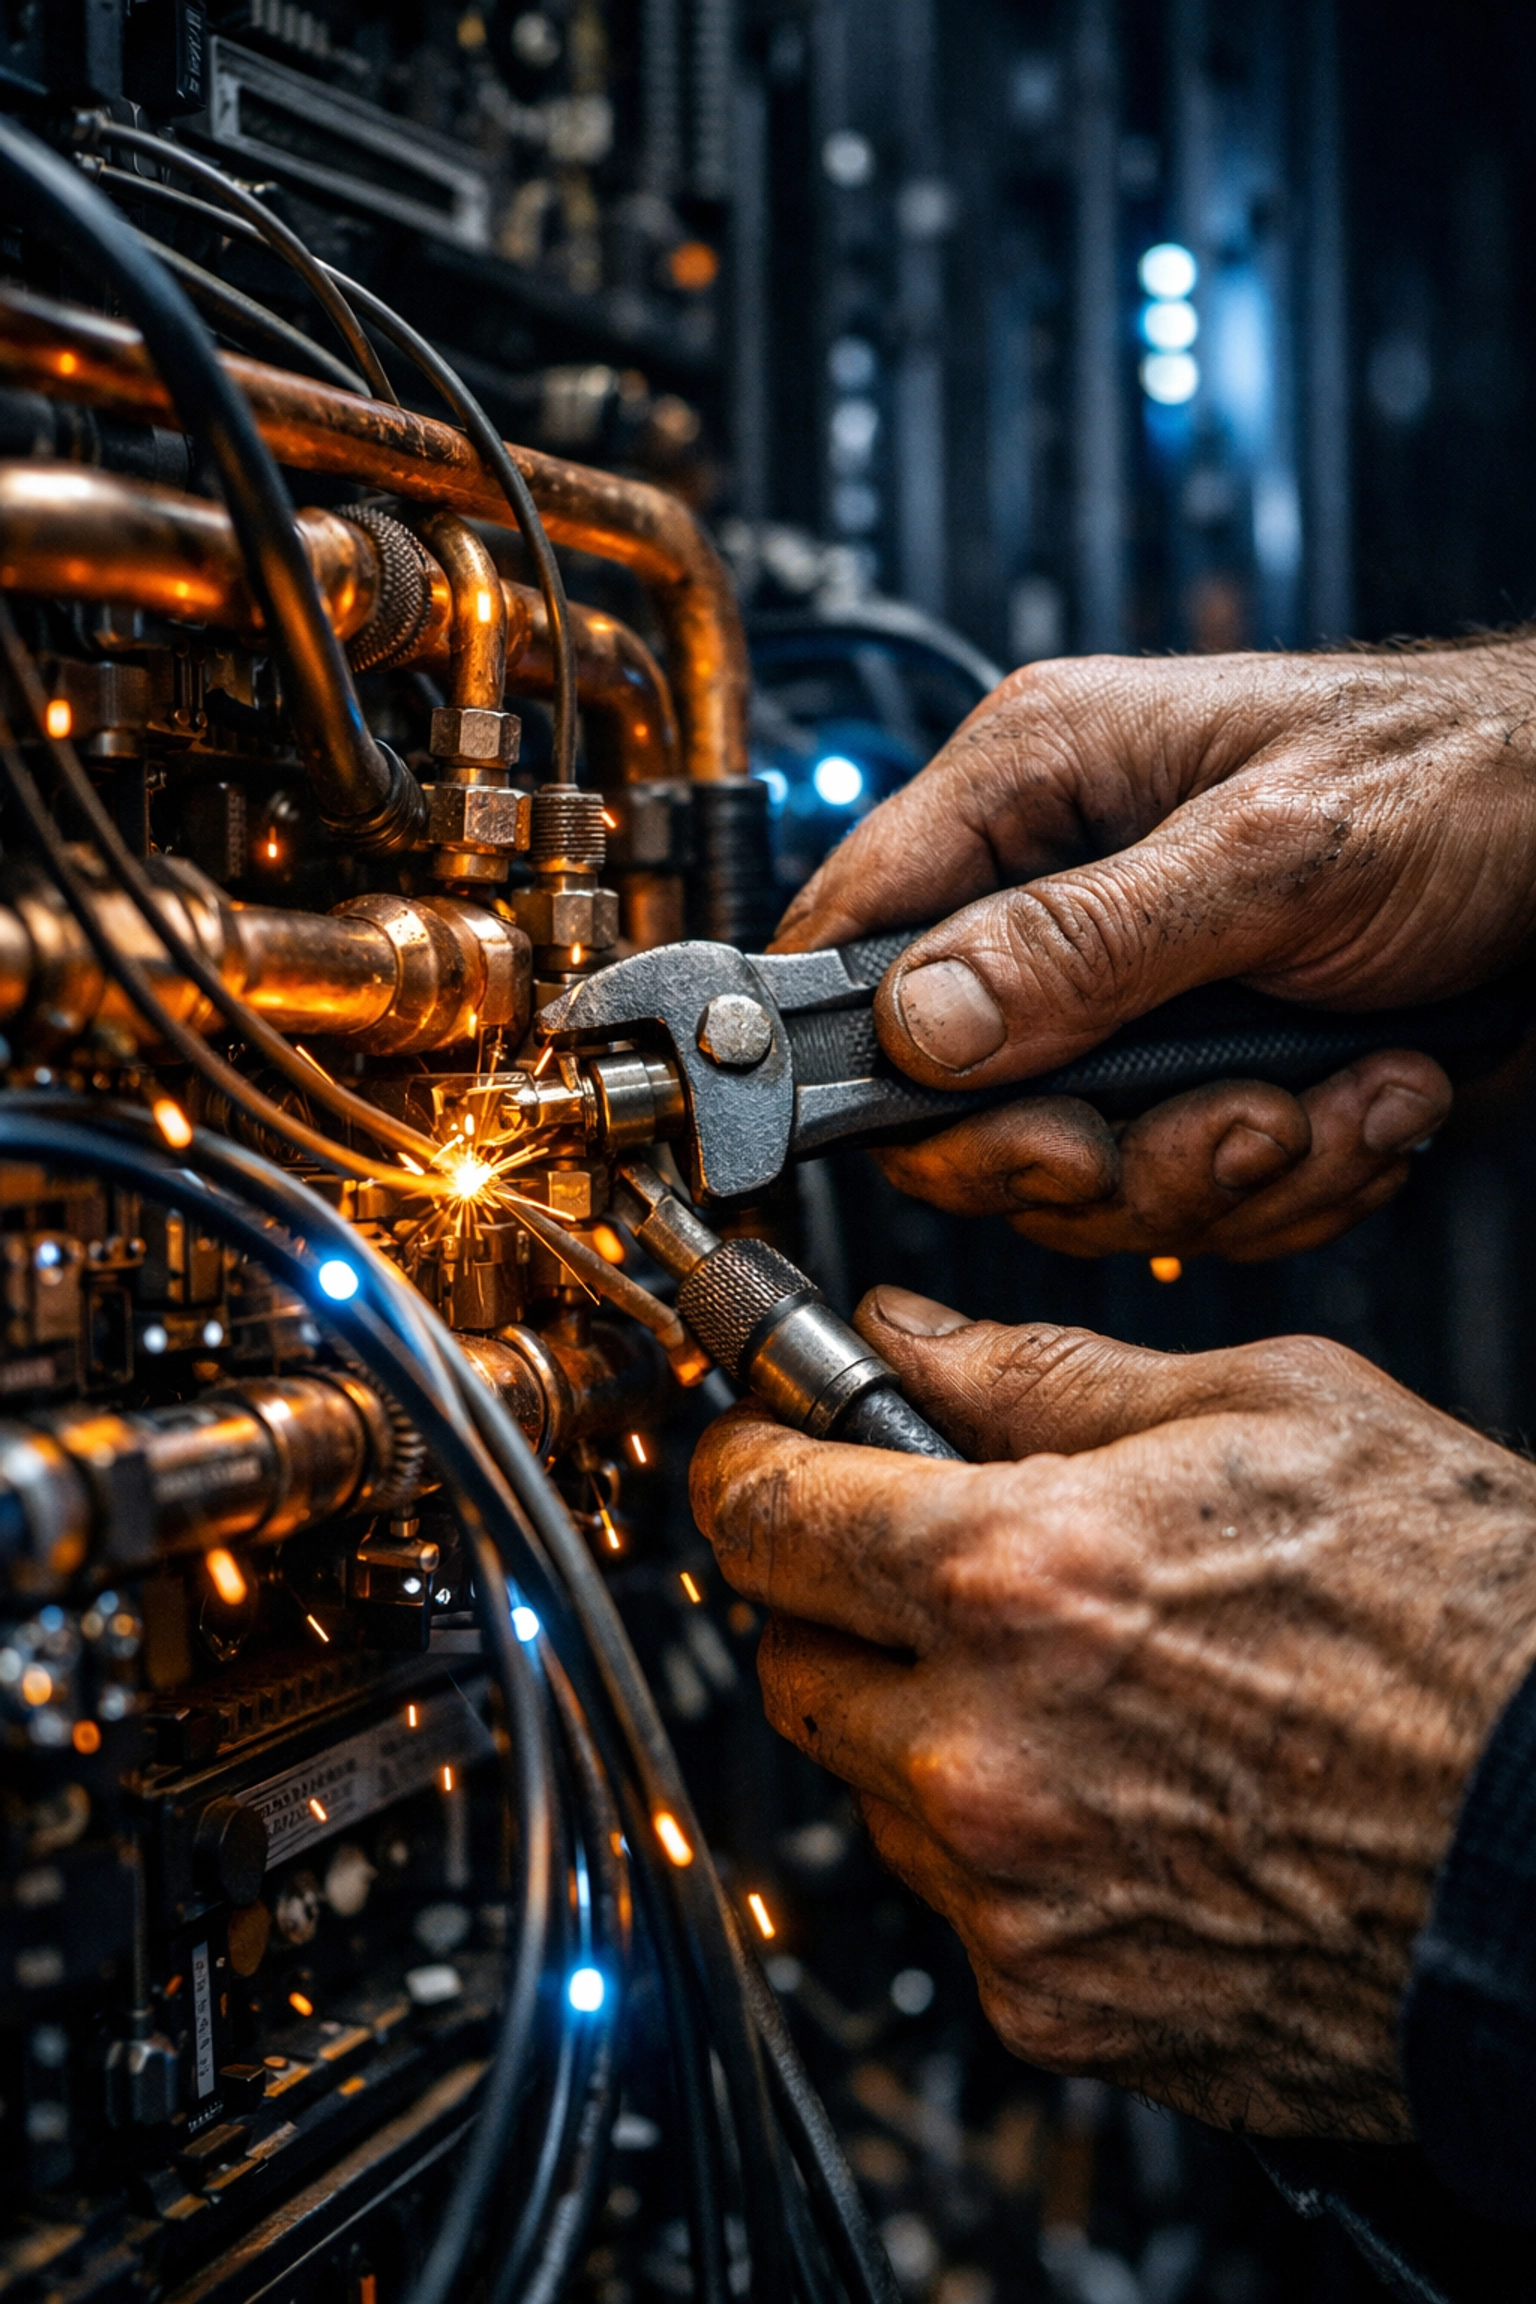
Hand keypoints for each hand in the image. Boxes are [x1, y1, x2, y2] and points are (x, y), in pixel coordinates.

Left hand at [689, 1285, 1535, 2137]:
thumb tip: (908, 1339)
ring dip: (926, 1730)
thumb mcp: (1271, 1410)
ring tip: (1085, 1693)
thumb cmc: (1470, 1625)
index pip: (762, 1511)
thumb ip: (1043, 1375)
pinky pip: (964, 1905)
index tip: (760, 1457)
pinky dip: (1007, 1850)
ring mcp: (1016, 1898)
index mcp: (1017, 1575)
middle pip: (785, 1660)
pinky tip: (1129, 1800)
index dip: (750, 1466)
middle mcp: (986, 1753)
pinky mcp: (1061, 2008)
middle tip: (943, 1573)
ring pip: (870, 1790)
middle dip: (838, 1603)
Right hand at [772, 646, 1535, 1255]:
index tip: (954, 1131)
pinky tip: (1365, 1107)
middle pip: (953, 1100)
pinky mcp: (1193, 1076)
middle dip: (1090, 1154)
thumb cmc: (1466, 780)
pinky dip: (1282, 1187)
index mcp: (1032, 786)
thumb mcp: (1274, 856)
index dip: (859, 1054)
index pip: (850, 931)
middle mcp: (1055, 897)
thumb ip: (1085, 946)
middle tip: (1211, 1133)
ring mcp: (1124, 999)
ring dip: (1217, 1174)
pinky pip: (1175, 1194)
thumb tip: (918, 1027)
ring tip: (1326, 1106)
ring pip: (1073, 1171)